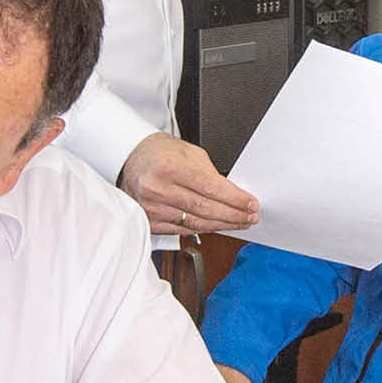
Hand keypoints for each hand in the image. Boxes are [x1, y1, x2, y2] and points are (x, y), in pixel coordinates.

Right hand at [119, 133, 259, 234]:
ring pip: (196, 223)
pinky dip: (203, 229)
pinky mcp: (150, 221)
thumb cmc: (159, 152)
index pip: (211, 188)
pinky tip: (215, 226)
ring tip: (238, 222)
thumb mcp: (190, 153)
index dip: (235, 199)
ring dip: (221, 225)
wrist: (131, 158)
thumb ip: (211, 174)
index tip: (250, 204)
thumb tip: (233, 196)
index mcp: (169, 167)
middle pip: (205, 209)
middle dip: (233, 215)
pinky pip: (183, 230)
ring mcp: (152, 208)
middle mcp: (158, 189)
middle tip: (250, 216)